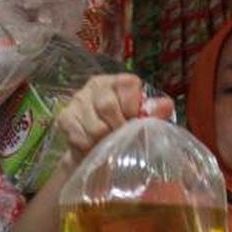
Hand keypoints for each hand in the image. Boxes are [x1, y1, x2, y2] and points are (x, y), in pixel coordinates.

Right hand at [56, 74, 174, 168]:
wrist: (98, 149)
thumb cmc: (126, 131)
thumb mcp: (145, 121)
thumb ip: (155, 113)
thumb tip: (166, 105)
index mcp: (119, 81)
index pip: (127, 85)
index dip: (133, 110)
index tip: (134, 124)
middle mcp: (96, 85)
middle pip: (107, 106)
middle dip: (118, 129)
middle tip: (122, 141)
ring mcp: (78, 100)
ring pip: (94, 126)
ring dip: (104, 142)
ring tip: (108, 146)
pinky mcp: (65, 117)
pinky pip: (79, 136)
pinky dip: (89, 148)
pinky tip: (93, 148)